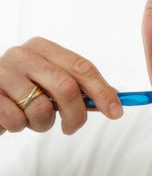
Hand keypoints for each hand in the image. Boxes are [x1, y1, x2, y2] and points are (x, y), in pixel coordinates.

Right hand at [0, 37, 121, 135]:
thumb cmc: (22, 90)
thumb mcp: (50, 83)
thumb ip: (80, 89)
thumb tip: (116, 100)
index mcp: (43, 48)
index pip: (82, 67)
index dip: (102, 91)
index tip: (116, 112)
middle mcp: (22, 55)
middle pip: (66, 87)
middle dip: (76, 114)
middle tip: (72, 127)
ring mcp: (2, 72)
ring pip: (41, 108)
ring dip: (44, 124)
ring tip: (34, 120)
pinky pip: (17, 120)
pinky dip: (21, 127)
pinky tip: (15, 119)